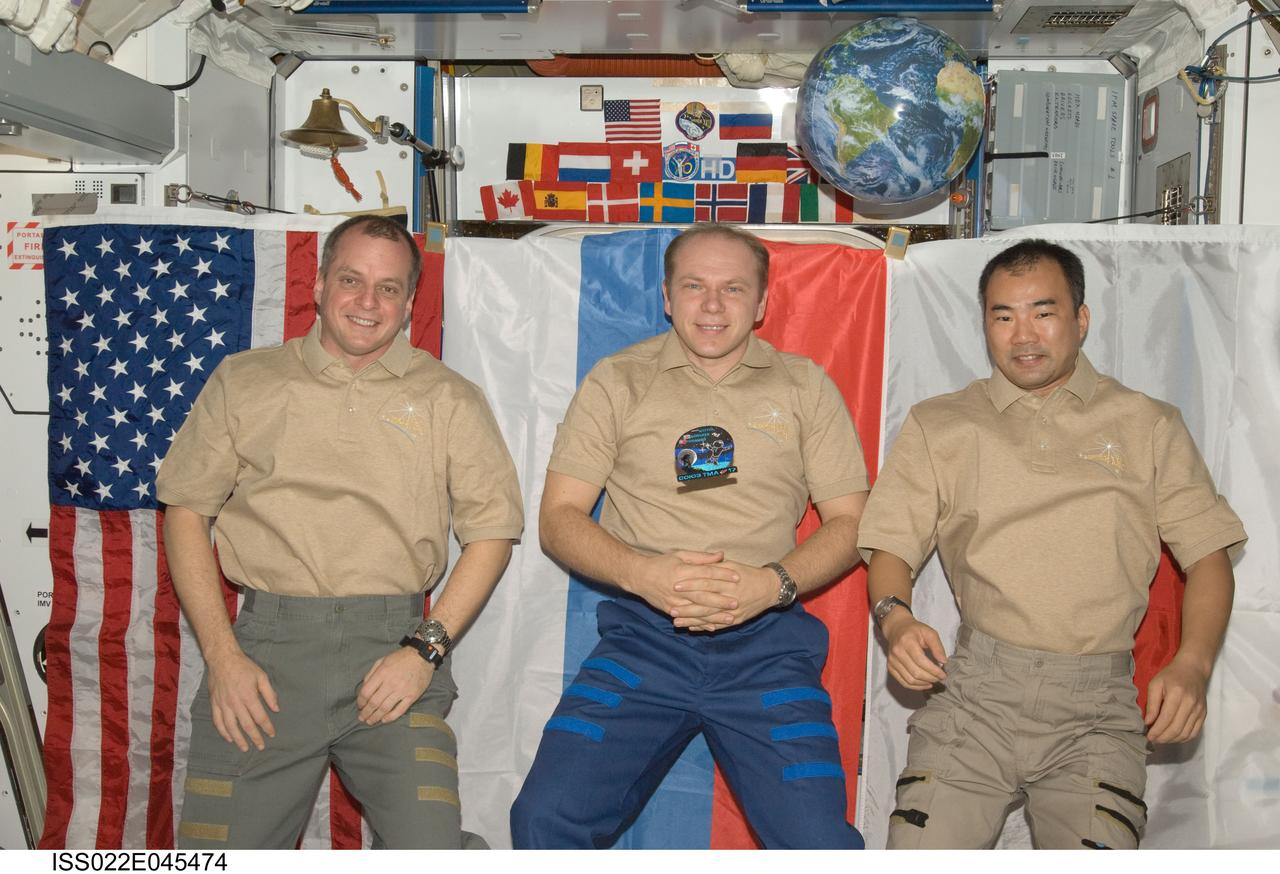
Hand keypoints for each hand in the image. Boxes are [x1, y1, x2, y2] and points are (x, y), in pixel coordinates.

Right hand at [205, 648, 278, 752]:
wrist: (222, 659)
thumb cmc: (244, 667)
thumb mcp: (262, 677)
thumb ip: (270, 694)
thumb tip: (276, 709)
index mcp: (249, 697)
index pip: (260, 717)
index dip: (267, 727)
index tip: (272, 734)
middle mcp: (235, 703)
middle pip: (246, 725)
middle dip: (255, 738)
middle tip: (260, 747)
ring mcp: (223, 705)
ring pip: (231, 727)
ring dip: (238, 739)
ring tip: (245, 748)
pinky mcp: (214, 704)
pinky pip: (218, 722)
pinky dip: (223, 732)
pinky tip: (229, 738)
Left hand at [357, 646, 433, 724]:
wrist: (423, 655)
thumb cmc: (401, 658)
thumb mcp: (382, 660)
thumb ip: (371, 674)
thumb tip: (364, 688)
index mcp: (382, 673)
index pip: (366, 692)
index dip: (360, 701)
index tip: (359, 706)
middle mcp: (391, 683)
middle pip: (374, 703)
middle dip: (366, 713)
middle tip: (362, 718)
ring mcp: (402, 691)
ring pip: (385, 708)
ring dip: (375, 717)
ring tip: (370, 721)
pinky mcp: (412, 696)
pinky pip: (400, 710)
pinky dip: (391, 717)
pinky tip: (384, 720)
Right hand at [625, 550, 739, 617]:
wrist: (639, 577)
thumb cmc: (662, 563)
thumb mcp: (680, 555)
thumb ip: (701, 557)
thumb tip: (721, 555)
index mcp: (682, 571)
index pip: (706, 573)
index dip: (722, 575)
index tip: (738, 577)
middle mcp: (678, 587)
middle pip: (703, 594)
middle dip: (721, 600)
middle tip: (737, 602)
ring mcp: (674, 601)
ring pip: (697, 610)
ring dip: (715, 616)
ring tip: (730, 619)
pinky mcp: (670, 610)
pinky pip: (688, 619)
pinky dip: (701, 624)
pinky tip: (713, 627)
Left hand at [672, 560, 778, 631]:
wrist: (770, 588)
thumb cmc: (749, 574)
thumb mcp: (732, 565)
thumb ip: (715, 565)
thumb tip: (698, 562)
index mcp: (728, 581)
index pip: (705, 582)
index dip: (689, 584)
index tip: (674, 585)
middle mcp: (730, 597)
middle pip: (705, 602)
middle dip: (686, 606)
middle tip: (670, 607)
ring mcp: (733, 611)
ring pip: (709, 617)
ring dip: (692, 620)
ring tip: (676, 621)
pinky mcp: (736, 620)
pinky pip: (718, 625)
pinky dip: (704, 627)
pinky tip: (692, 627)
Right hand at [881, 613, 946, 689]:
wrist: (897, 628)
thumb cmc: (914, 630)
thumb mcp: (929, 633)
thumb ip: (937, 647)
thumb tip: (943, 662)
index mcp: (906, 641)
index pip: (921, 661)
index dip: (934, 670)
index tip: (943, 674)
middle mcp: (897, 652)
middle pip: (915, 672)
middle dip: (931, 678)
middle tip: (940, 678)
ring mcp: (892, 661)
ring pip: (910, 680)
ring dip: (924, 683)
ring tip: (934, 680)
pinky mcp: (890, 667)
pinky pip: (903, 682)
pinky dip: (916, 686)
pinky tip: (925, 684)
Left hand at [1144, 653, 1209, 743]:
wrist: (1193, 670)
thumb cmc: (1171, 676)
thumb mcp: (1155, 684)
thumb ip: (1152, 703)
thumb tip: (1148, 722)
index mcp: (1177, 694)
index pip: (1166, 718)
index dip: (1156, 730)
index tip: (1148, 736)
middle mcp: (1190, 704)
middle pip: (1176, 728)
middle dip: (1163, 738)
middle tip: (1153, 740)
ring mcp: (1199, 710)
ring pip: (1186, 733)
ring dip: (1172, 740)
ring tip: (1161, 739)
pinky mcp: (1203, 714)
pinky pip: (1194, 732)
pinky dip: (1183, 738)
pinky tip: (1173, 738)